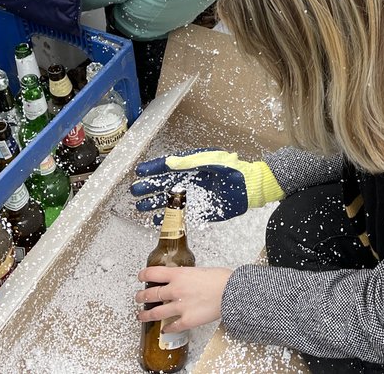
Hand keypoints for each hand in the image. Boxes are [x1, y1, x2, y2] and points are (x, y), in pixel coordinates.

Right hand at [130, 149, 283, 221]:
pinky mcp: (199, 210)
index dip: (153, 168)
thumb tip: (169, 162)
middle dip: (148, 188)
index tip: (139, 171)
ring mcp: (193, 196)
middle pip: (164, 184)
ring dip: (154, 204)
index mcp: (192, 166)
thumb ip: (190, 162)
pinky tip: (157, 221)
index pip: (168, 166)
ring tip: (140, 207)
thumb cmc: (233, 170)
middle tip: (135, 191)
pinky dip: (168, 218)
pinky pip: (180, 215)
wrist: (249, 188)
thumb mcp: (211, 161)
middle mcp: (190, 181)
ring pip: (168, 201)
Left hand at [136, 266, 231, 331]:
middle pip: (151, 294)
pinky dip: (167, 329)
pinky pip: (172, 326)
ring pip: (156, 312)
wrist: (231, 292)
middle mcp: (176, 290)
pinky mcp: (187, 320)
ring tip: (142, 315)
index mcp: (179, 275)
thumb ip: (187, 275)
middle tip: (139, 297)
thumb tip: (183, 279)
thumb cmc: (221, 279)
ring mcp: (180, 306)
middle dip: (141, 296)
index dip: (144, 275)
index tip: (141, 277)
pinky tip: (165, 329)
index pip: (153, 273)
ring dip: (146, 315)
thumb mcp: (199, 270)